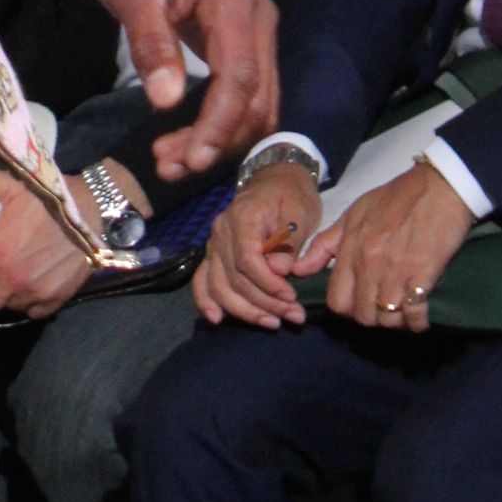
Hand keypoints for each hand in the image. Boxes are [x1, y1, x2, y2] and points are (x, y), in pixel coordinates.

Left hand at [0, 164, 96, 331]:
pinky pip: (32, 312)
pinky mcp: (56, 300)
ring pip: (8, 309)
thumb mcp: (9, 179)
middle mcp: (13, 280)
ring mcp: (36, 293)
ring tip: (11, 277)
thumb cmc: (46, 197)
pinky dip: (27, 303)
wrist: (91, 212)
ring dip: (4, 298)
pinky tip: (31, 284)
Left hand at [95, 0, 278, 177]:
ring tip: (171, 161)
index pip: (239, 78)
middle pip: (256, 99)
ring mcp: (259, 33)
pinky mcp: (249, 45)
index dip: (219, 125)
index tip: (191, 158)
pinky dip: (224, 124)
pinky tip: (189, 141)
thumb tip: (165, 102)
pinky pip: (249, 94)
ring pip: (258, 104)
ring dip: (222, 139)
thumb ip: (151, 44)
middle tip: (169, 166)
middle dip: (217, 141)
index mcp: (233, 1)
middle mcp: (259, 20)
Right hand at [195, 161, 319, 327]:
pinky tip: (217, 319)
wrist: (276, 178)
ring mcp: (213, 244)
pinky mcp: (213, 254)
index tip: (291, 297)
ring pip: (218, 285)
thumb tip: (280, 270)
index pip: (247, 259)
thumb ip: (290, 240)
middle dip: (264, 303)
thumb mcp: (299, 210)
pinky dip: (206, 302)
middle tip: (294, 316)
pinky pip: (202, 280)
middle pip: (234, 277)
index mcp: (242, 217)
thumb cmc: (291, 195)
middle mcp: (220, 232)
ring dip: (244, 310)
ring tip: (273, 323)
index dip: (268, 284)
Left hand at [305, 158, 474, 334]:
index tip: (359, 302)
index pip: (337, 301)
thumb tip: (299, 270)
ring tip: (401, 309)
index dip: (347, 307)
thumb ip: (325, 244)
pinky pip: (415, 314)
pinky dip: (417, 321)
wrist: (437, 187)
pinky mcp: (424, 275)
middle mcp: (369, 264)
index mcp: (350, 249)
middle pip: (363, 315)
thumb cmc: (394, 199)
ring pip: (388, 319)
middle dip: (372, 317)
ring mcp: (396, 272)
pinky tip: (419, 314)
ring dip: (395, 321)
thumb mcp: (353, 215)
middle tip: (382, 307)